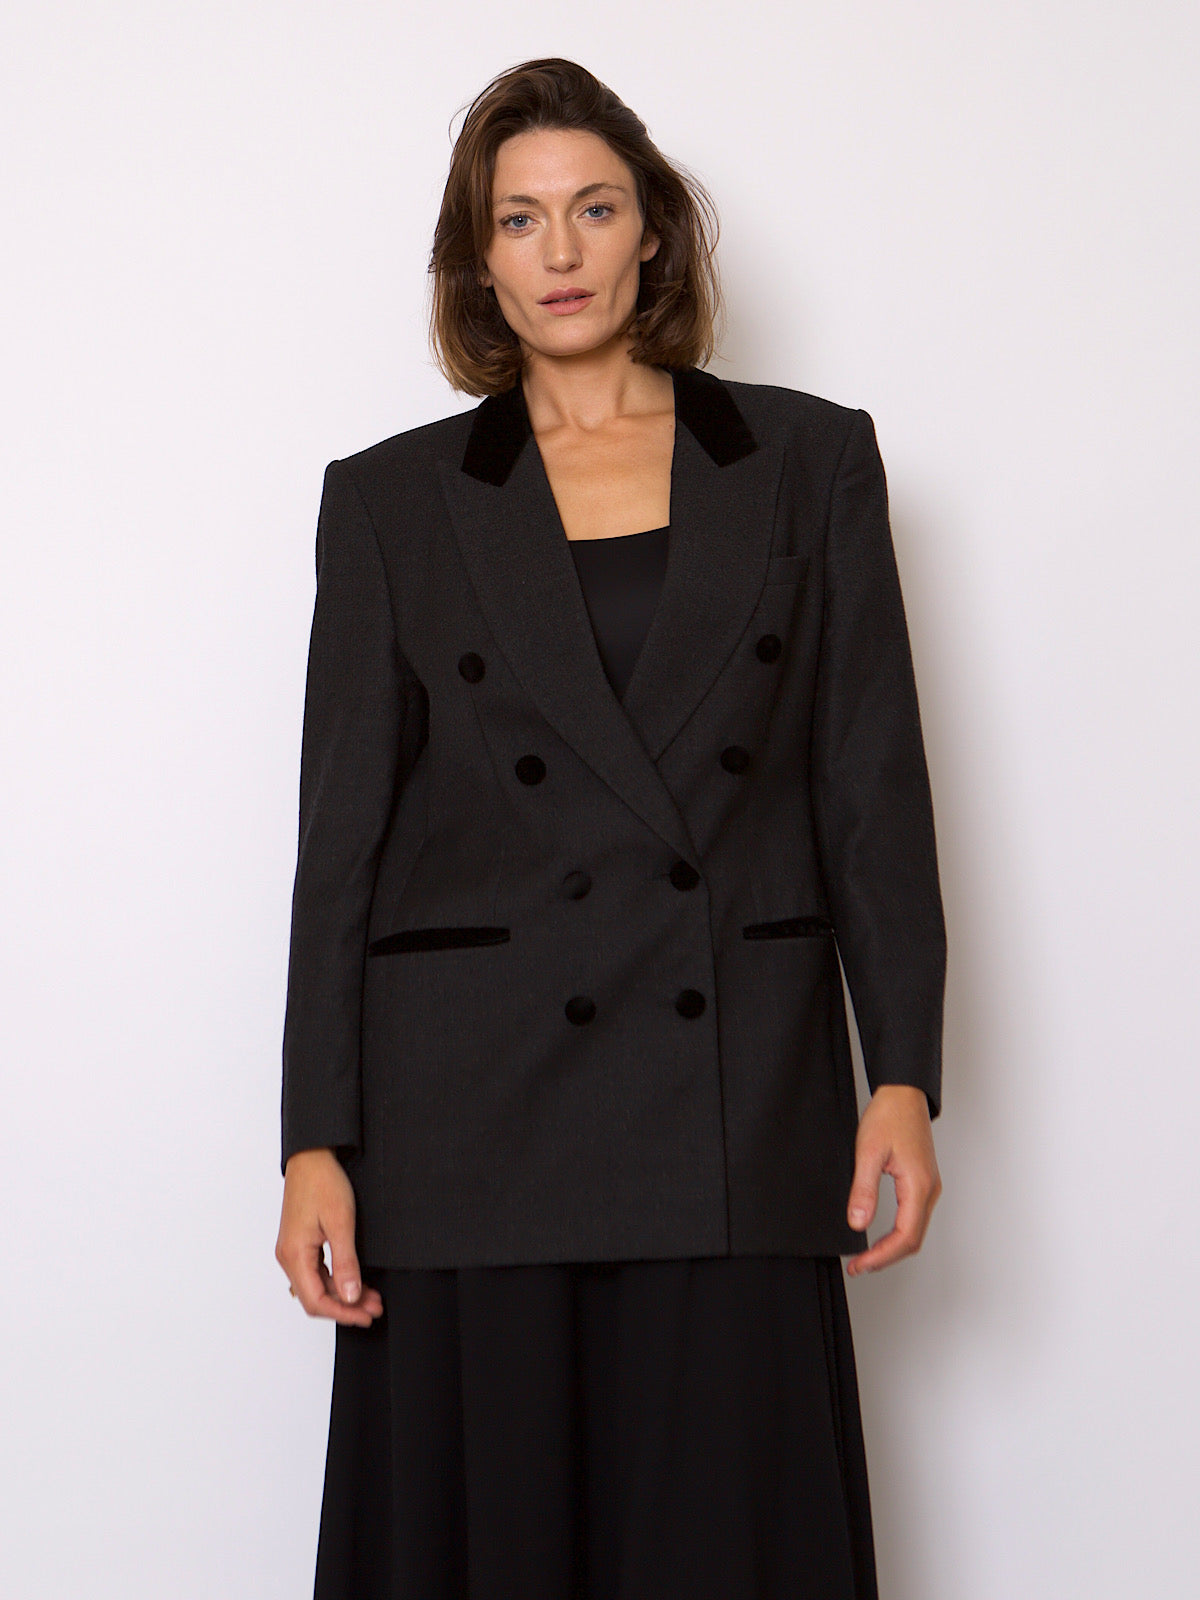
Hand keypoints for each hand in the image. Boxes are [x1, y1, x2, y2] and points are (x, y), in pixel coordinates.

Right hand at [275, 1149, 383, 1324]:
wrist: (311, 1157)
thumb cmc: (323, 1182)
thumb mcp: (341, 1223)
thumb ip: (346, 1263)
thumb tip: (350, 1295)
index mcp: (294, 1254)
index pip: (316, 1301)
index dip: (343, 1312)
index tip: (365, 1315)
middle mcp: (288, 1257)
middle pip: (315, 1297)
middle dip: (346, 1306)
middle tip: (374, 1308)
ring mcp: (293, 1251)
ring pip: (317, 1286)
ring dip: (343, 1294)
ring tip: (371, 1297)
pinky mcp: (299, 1244)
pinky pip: (316, 1272)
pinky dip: (336, 1280)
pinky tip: (355, 1282)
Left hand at [845, 1084, 941, 1275]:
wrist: (904, 1094)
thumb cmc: (889, 1115)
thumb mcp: (868, 1151)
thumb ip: (863, 1189)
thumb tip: (858, 1223)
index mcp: (918, 1185)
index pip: (904, 1237)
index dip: (881, 1257)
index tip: (859, 1264)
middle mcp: (929, 1190)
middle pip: (913, 1240)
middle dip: (886, 1258)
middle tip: (858, 1266)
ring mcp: (928, 1187)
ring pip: (914, 1231)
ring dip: (891, 1248)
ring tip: (865, 1257)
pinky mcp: (922, 1183)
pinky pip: (913, 1218)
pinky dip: (897, 1234)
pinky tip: (879, 1236)